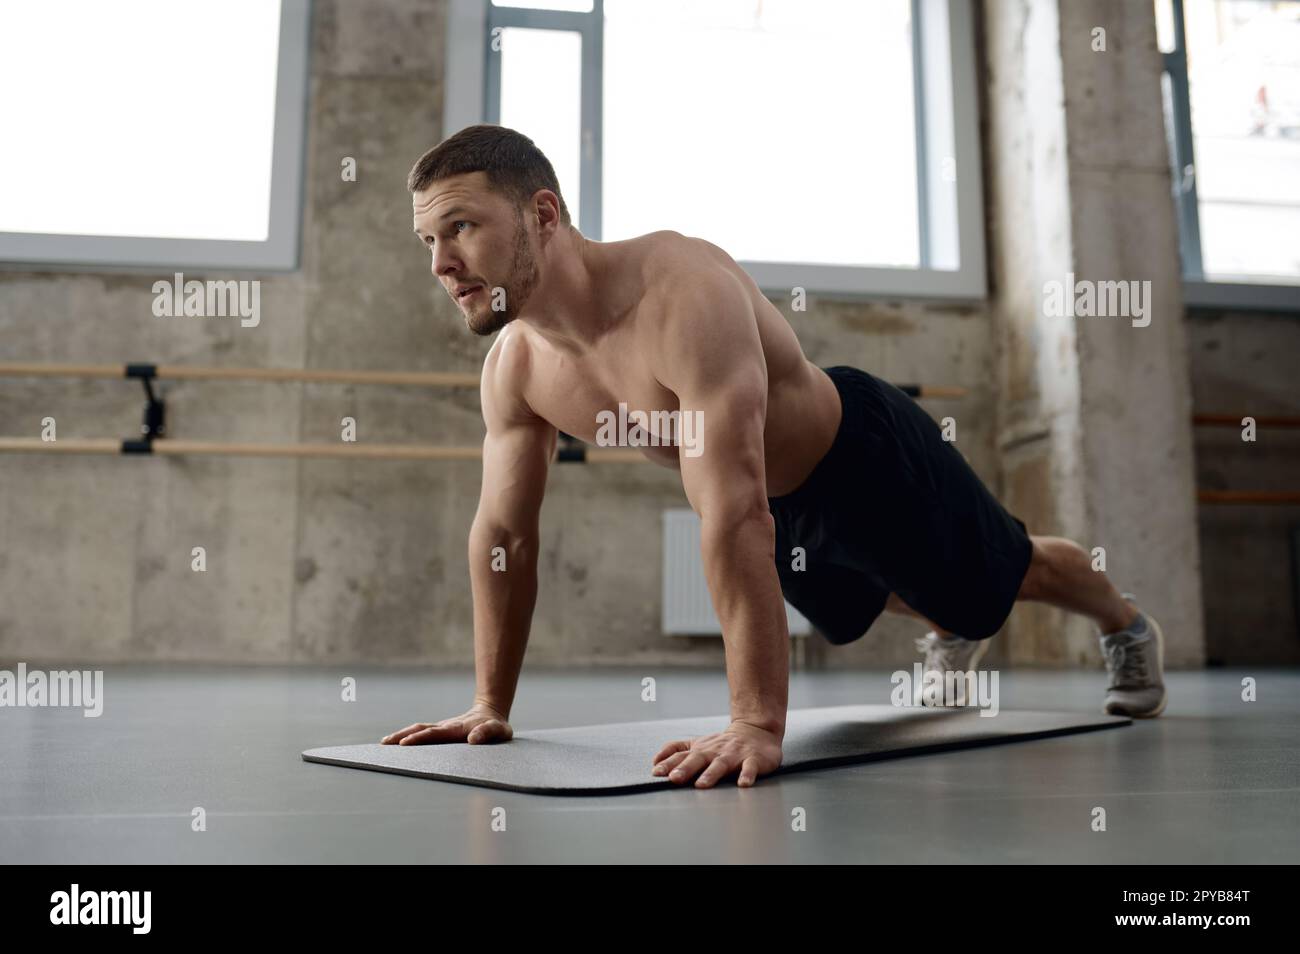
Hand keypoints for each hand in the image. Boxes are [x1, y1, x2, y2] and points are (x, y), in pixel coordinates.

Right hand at [381, 702, 512, 745]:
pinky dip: (406, 736)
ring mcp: (441, 728)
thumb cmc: (496, 726)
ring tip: (383, 744)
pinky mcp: (440, 731)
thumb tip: (473, 739)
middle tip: (385, 744)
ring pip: (418, 729)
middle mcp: (445, 726)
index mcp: (457, 728)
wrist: (490, 713)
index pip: (435, 734)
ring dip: (401, 735)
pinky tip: (395, 743)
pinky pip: (421, 733)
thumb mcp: (499, 730)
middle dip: (402, 736)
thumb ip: (487, 733)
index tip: (405, 743)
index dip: (420, 738)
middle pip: (421, 729)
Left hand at [651, 720, 782, 787]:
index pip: (681, 755)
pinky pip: (750, 768)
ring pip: (721, 764)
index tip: (656, 773)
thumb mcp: (697, 743)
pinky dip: (747, 775)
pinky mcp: (753, 760)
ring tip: (702, 785)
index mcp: (700, 749)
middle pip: (698, 759)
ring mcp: (734, 755)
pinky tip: (743, 784)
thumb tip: (655, 762)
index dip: (668, 763)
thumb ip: (676, 749)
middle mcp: (714, 751)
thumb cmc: (721, 744)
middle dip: (685, 769)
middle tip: (674, 779)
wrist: (755, 732)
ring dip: (711, 774)